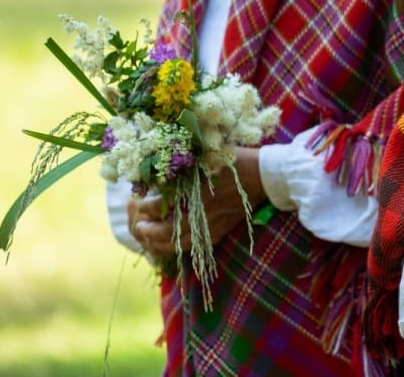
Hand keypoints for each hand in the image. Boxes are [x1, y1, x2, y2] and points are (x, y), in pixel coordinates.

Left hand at [127, 146, 265, 256]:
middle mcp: (202, 213)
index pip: (162, 205)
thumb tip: (161, 167)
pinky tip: (174, 245)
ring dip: (161, 245)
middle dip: (149, 231)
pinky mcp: (222, 229)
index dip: (145, 206)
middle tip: (138, 225)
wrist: (267, 174)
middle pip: (168, 232)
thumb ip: (186, 162)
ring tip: (150, 240)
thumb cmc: (238, 160)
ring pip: (181, 244)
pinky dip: (182, 248)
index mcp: (196, 193)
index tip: (137, 201)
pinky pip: (198, 246)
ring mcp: (213, 224)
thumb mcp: (208, 154)